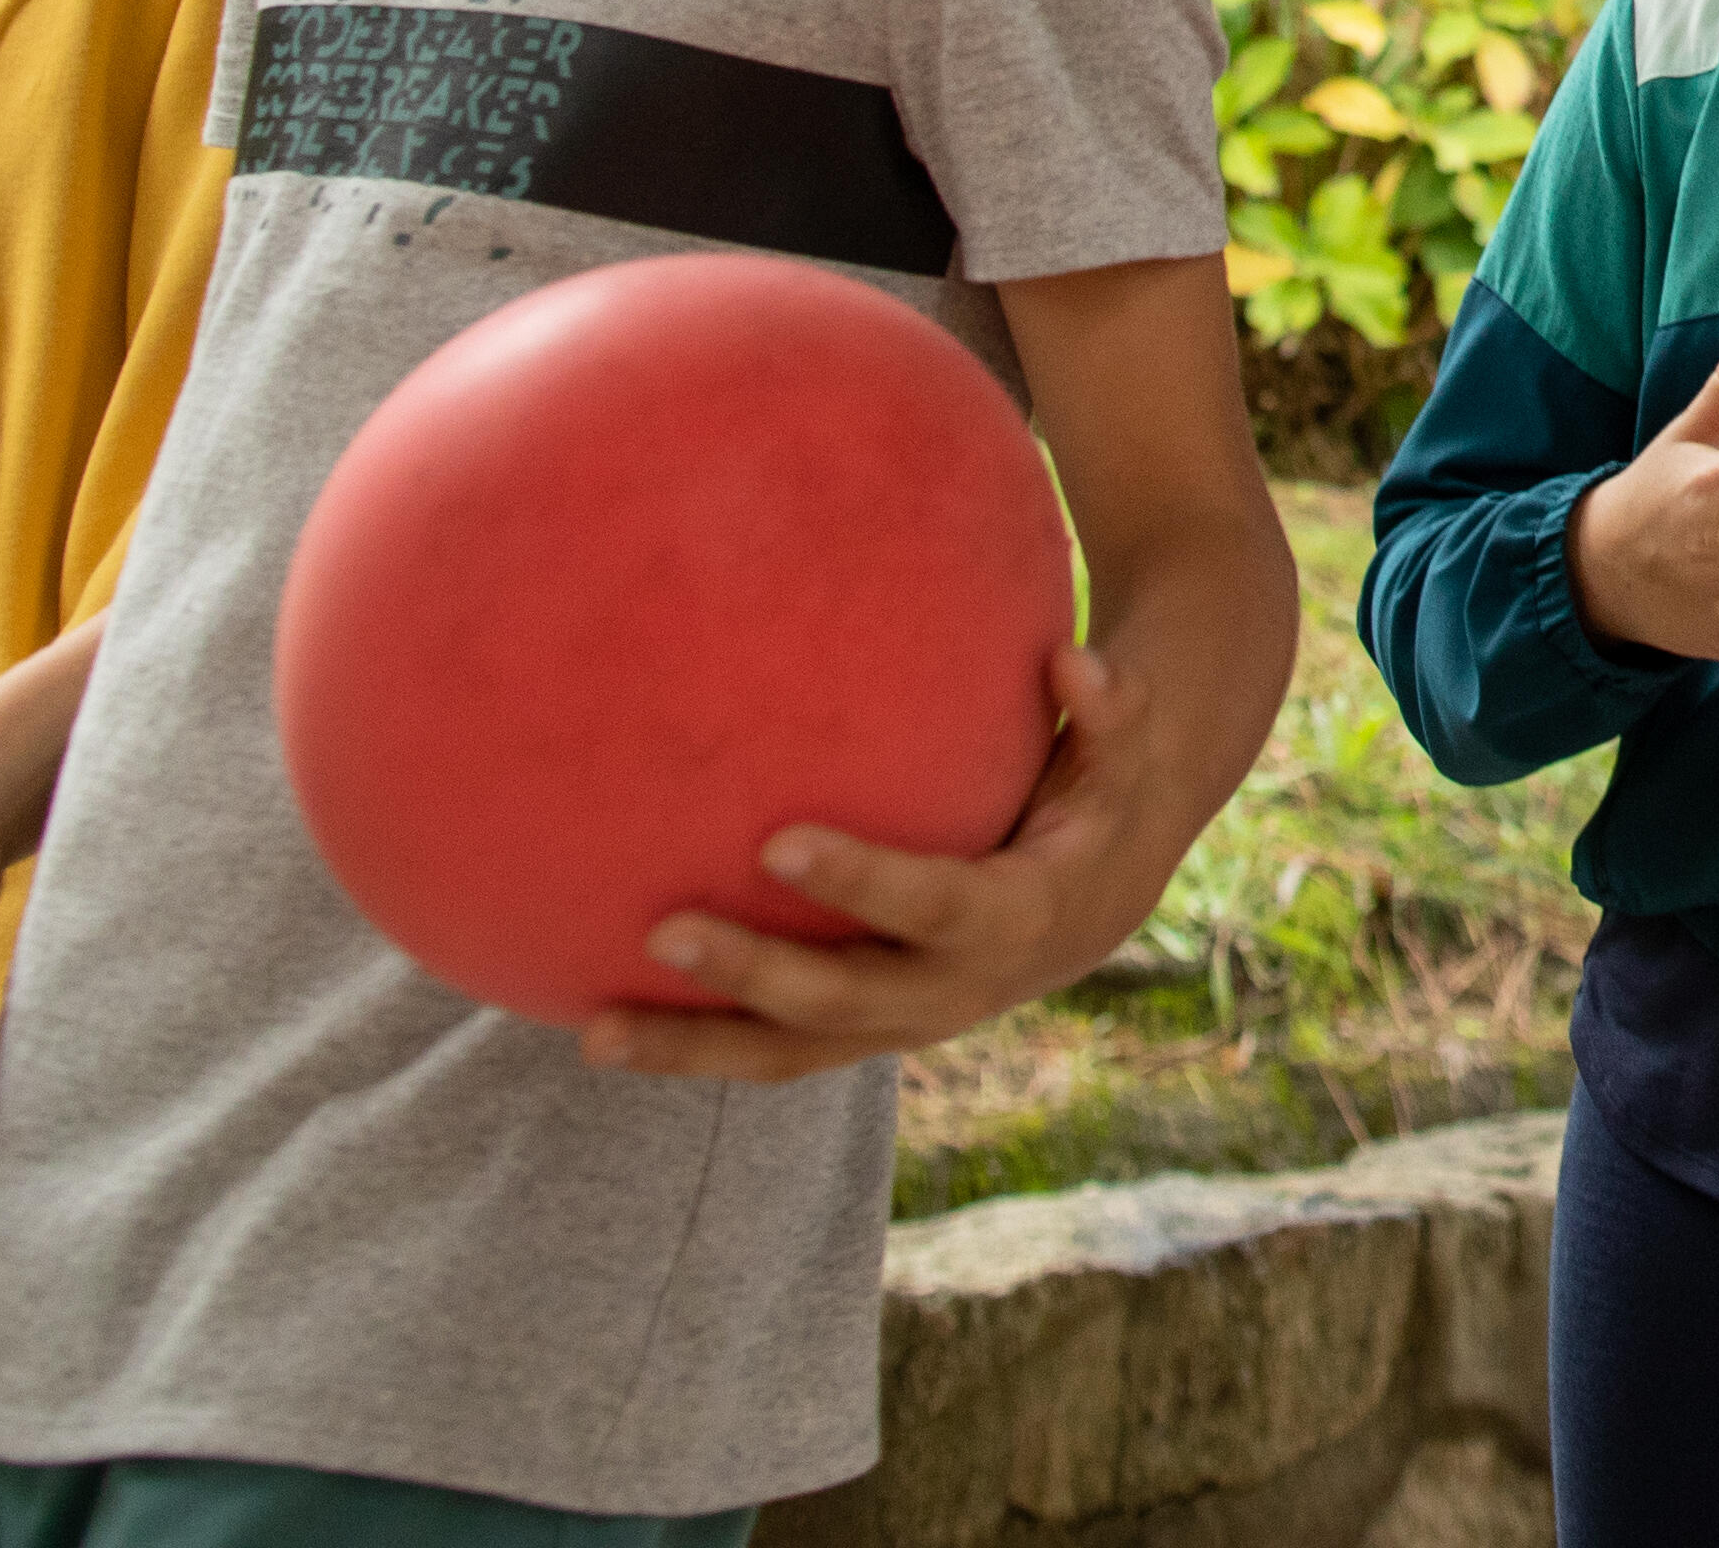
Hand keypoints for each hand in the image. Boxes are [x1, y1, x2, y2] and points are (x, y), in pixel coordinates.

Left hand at [585, 643, 1176, 1081]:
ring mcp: (901, 1027)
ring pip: (791, 1055)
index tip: (776, 841)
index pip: (933, 908)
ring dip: (696, 1048)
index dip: (862, 883)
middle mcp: (954, 992)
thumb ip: (1106, 710)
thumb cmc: (1100, 797)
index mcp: (1016, 918)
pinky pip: (775, 1053)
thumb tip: (1070, 662)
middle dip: (754, 976)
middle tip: (661, 930)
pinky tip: (603, 1031)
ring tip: (596, 1035)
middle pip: (844, 1001)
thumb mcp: (1122, 749)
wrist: (1097, 903)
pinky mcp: (862, 1035)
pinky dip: (698, 1049)